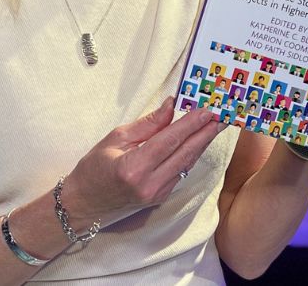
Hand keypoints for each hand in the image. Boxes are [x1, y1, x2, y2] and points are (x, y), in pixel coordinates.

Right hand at [59, 97, 225, 224]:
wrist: (85, 202)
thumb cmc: (94, 167)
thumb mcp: (116, 138)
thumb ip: (147, 124)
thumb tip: (171, 106)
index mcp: (134, 167)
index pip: (169, 141)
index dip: (190, 124)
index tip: (206, 109)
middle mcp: (150, 184)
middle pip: (185, 153)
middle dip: (206, 132)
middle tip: (223, 115)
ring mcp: (158, 194)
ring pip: (187, 163)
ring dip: (202, 143)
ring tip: (216, 124)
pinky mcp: (162, 197)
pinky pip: (181, 171)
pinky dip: (191, 154)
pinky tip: (199, 141)